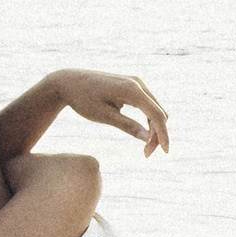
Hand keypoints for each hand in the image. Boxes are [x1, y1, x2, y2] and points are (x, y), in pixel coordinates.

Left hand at [50, 68, 168, 155]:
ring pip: (155, 109)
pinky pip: (147, 105)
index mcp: (132, 89)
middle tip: (146, 154)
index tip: (165, 152)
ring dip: (154, 128)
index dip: (163, 134)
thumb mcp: (104, 116)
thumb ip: (127, 126)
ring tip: (144, 148)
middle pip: (159, 112)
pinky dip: (148, 120)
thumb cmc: (83, 99)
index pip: (157, 114)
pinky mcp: (132, 87)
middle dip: (158, 134)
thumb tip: (148, 138)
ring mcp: (136, 83)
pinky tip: (141, 133)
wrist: (69, 82)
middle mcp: (138, 83)